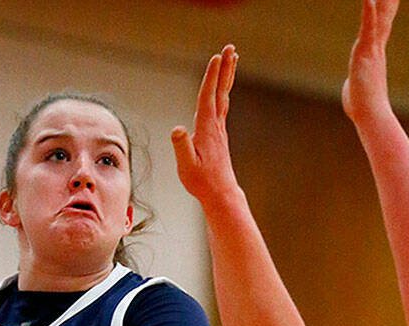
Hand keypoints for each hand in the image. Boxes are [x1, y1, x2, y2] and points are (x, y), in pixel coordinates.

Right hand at [171, 45, 238, 205]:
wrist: (220, 193)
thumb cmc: (201, 181)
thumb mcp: (186, 166)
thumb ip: (181, 146)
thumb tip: (177, 128)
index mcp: (207, 129)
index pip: (208, 97)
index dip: (212, 76)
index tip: (217, 58)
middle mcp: (216, 125)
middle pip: (221, 90)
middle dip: (225, 68)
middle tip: (230, 48)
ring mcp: (219, 128)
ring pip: (223, 95)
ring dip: (226, 76)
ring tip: (231, 58)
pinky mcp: (219, 134)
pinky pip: (222, 105)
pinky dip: (223, 91)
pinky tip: (223, 88)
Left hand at [342, 0, 398, 124]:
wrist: (370, 113)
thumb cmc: (362, 106)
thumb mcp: (358, 88)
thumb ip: (358, 83)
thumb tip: (356, 94)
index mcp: (375, 52)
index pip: (382, 25)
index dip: (386, 9)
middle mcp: (376, 47)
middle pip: (385, 15)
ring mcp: (372, 48)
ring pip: (379, 16)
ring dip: (383, 0)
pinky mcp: (365, 51)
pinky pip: (367, 27)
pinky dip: (368, 11)